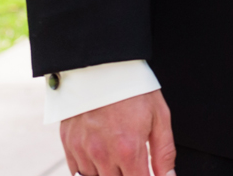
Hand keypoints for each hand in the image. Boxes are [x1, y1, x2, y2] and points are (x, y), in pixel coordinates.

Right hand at [60, 89, 174, 175]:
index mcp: (128, 149)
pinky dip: (90, 170)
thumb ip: (164, 152)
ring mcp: (83, 151)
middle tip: (134, 164)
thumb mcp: (159, 116)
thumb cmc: (133, 90)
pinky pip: (77, 172)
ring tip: (118, 159)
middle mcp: (103, 154)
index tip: (149, 173)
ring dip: (109, 174)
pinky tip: (101, 158)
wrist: (102, 67)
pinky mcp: (69, 146)